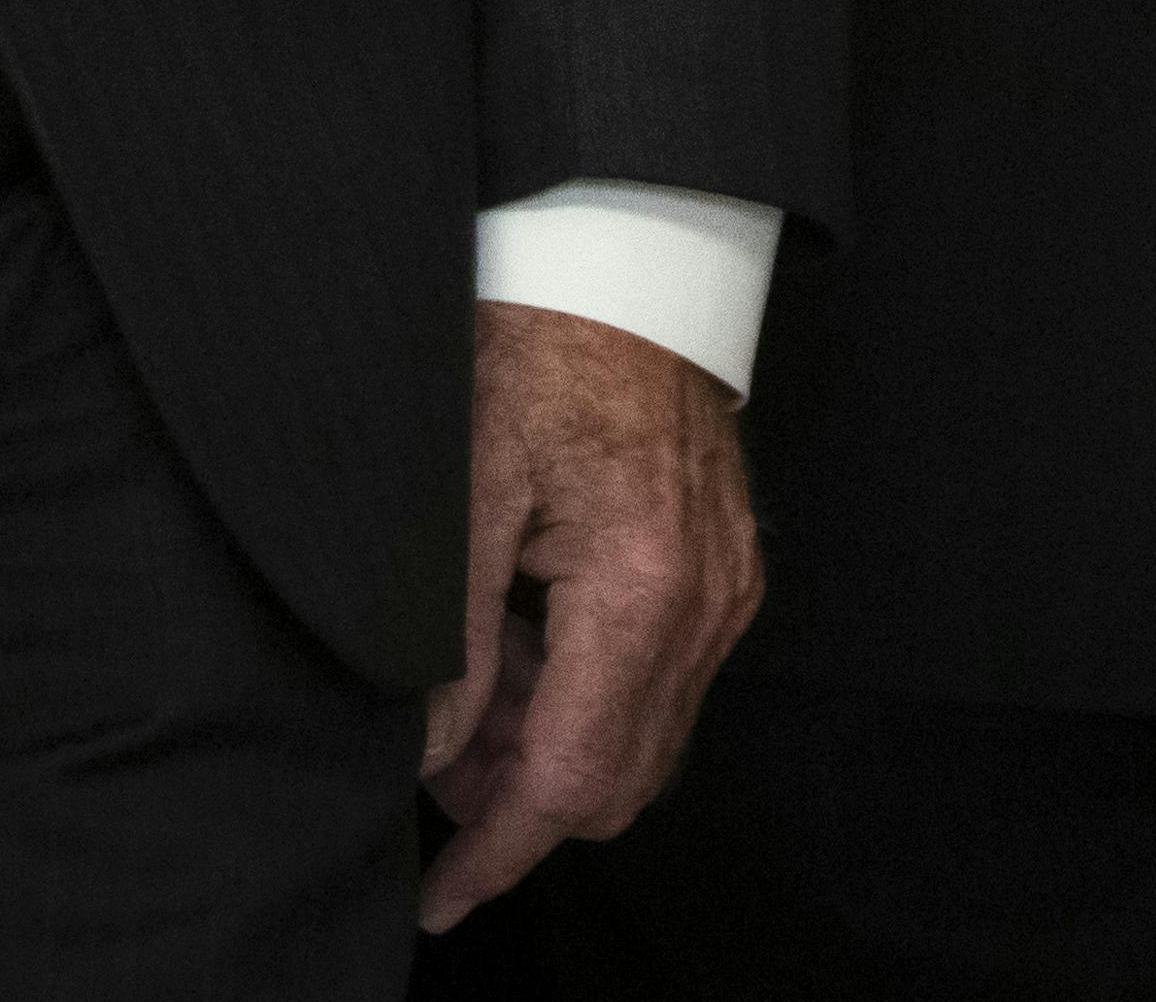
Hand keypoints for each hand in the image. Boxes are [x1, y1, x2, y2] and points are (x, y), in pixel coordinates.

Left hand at [420, 303, 757, 925]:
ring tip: (466, 701)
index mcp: (640, 590)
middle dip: (519, 804)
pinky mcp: (726, 569)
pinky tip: (522, 644)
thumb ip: (453, 641)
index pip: (571, 778)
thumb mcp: (464, 490)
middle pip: (621, 782)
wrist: (629, 259)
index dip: (499, 852)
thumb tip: (429, 757)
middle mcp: (704, 604)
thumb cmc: (539, 348)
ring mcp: (726, 589)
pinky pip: (662, 679)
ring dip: (552, 749)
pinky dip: (589, 695)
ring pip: (644, 738)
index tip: (439, 897)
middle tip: (432, 769)